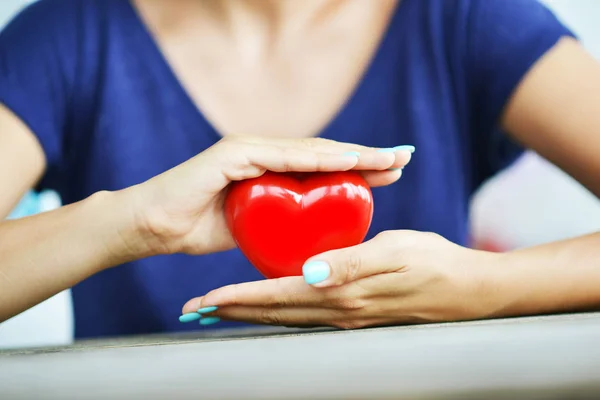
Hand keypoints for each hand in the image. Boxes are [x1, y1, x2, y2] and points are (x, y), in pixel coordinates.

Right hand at [125, 136, 412, 255]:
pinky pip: (281, 156)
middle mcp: (263, 152)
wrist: (153, 227)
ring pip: (309, 150)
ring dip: (352, 154)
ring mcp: (249, 149)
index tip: (391, 174)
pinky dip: (315, 158)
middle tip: (403, 158)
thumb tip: (306, 237)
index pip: (321, 167)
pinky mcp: (233, 154)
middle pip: (323, 154)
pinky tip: (347, 160)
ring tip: (387, 158)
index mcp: (269, 169)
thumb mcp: (252, 228)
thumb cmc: (196, 228)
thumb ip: (277, 224)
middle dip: (366, 157)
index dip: (358, 169)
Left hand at [182, 230, 504, 327]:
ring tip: (221, 310)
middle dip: (234, 312)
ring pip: (287, 316)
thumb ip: (350, 263)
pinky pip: (306, 313)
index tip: (206, 300)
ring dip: (251, 313)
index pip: (279, 296)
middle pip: (275, 313)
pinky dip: (279, 310)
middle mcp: (340, 311)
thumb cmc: (436, 264)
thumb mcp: (396, 254)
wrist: (469, 291)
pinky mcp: (357, 311)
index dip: (241, 298)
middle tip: (197, 311)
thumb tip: (308, 273)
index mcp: (343, 293)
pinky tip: (271, 302)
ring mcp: (348, 315)